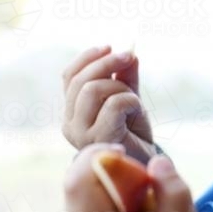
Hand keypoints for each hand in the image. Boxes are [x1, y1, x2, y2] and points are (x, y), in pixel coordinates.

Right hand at [62, 45, 156, 164]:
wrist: (144, 165)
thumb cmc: (134, 132)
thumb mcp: (129, 97)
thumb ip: (126, 76)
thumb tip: (129, 50)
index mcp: (72, 111)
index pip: (68, 76)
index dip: (87, 57)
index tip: (109, 46)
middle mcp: (70, 123)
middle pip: (80, 81)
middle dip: (107, 63)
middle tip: (129, 56)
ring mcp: (81, 134)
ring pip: (93, 90)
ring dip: (119, 87)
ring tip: (133, 99)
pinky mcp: (98, 140)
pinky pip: (113, 105)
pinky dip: (130, 101)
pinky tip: (137, 113)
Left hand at [64, 144, 199, 211]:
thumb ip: (176, 198)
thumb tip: (157, 162)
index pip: (79, 182)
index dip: (99, 157)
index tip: (126, 154)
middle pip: (75, 177)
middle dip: (104, 165)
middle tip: (136, 177)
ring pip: (78, 180)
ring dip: (105, 174)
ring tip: (135, 194)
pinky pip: (83, 189)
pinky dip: (104, 183)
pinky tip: (126, 201)